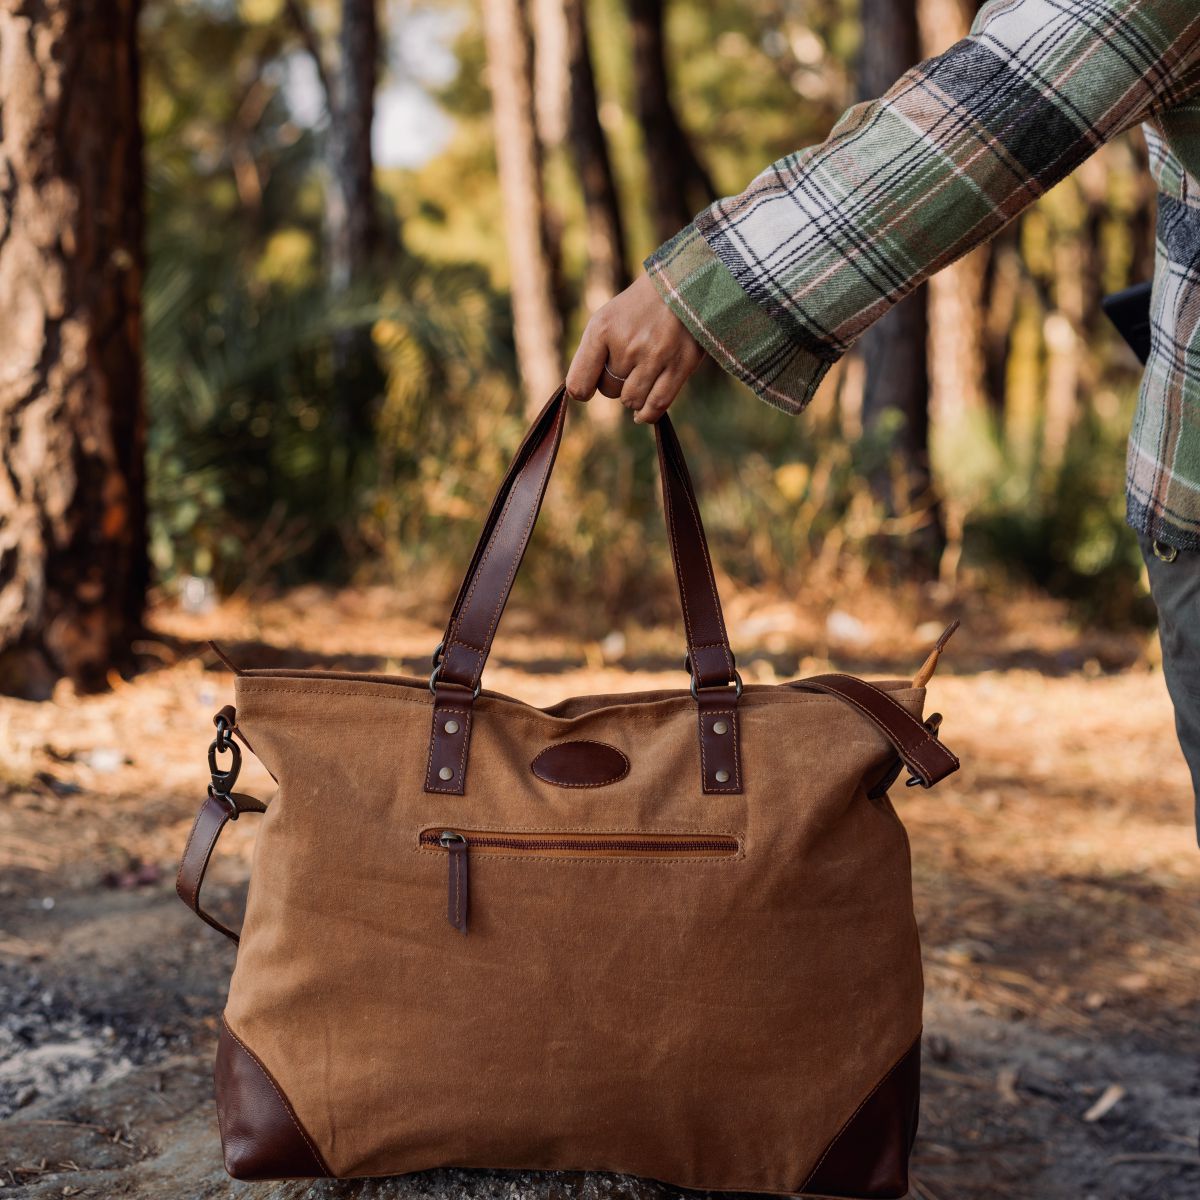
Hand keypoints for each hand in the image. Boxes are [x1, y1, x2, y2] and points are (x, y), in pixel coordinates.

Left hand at [565, 273, 705, 422]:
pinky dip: (647, 414)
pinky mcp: (680, 365)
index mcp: (602, 329)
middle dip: (615, 383)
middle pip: (609, 390)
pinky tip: (642, 413)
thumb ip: (592, 354)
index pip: (579, 383)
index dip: (583, 390)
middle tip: (629, 363)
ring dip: (633, 395)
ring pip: (631, 401)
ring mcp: (655, 356)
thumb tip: (582, 394)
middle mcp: (627, 344)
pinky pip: (656, 405)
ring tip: (641, 374)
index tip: (588, 388)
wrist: (683, 284)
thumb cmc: (638, 309)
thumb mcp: (607, 319)